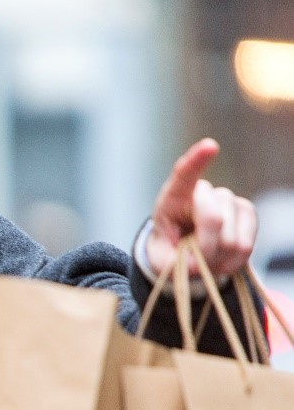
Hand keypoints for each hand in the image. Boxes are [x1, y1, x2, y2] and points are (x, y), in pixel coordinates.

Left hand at [147, 138, 257, 277]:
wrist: (185, 254)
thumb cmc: (169, 250)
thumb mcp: (160, 258)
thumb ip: (174, 260)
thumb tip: (199, 263)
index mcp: (174, 197)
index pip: (184, 175)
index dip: (196, 161)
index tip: (210, 147)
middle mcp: (205, 193)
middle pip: (213, 218)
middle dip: (204, 248)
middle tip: (192, 262)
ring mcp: (229, 201)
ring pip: (231, 238)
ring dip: (217, 258)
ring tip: (205, 259)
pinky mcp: (248, 214)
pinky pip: (245, 246)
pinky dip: (232, 262)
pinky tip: (220, 260)